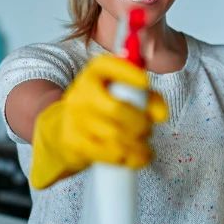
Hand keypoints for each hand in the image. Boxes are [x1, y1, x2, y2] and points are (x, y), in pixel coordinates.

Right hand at [30, 55, 167, 188]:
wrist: (61, 133)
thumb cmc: (99, 111)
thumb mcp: (120, 95)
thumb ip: (146, 97)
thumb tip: (161, 115)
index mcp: (92, 75)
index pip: (104, 65)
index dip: (126, 72)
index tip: (145, 82)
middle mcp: (80, 94)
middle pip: (115, 109)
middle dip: (140, 122)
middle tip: (148, 129)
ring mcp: (74, 120)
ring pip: (115, 135)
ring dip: (138, 144)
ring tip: (145, 147)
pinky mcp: (75, 144)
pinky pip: (109, 153)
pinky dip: (130, 158)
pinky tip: (137, 158)